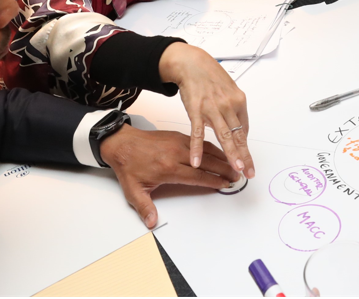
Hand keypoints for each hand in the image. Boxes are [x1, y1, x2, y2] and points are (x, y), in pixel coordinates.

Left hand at [99, 126, 238, 228]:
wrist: (122, 143)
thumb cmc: (129, 166)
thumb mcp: (133, 191)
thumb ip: (145, 207)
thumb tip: (152, 223)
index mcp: (168, 168)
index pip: (196, 176)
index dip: (212, 181)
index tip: (224, 185)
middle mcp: (176, 154)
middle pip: (206, 162)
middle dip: (223, 169)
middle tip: (237, 175)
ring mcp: (178, 143)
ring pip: (206, 150)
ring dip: (222, 157)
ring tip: (234, 164)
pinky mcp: (178, 136)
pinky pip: (199, 142)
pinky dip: (213, 147)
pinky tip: (220, 152)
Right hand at [158, 42, 254, 176]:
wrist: (192, 63)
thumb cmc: (210, 76)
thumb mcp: (228, 89)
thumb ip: (233, 108)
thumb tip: (236, 126)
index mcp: (238, 101)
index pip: (244, 128)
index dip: (243, 145)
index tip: (244, 158)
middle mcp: (228, 105)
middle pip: (239, 135)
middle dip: (245, 156)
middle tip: (249, 172)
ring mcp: (213, 109)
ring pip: (224, 136)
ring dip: (231, 154)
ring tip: (236, 169)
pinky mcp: (196, 110)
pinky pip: (198, 133)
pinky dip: (197, 148)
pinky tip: (197, 161)